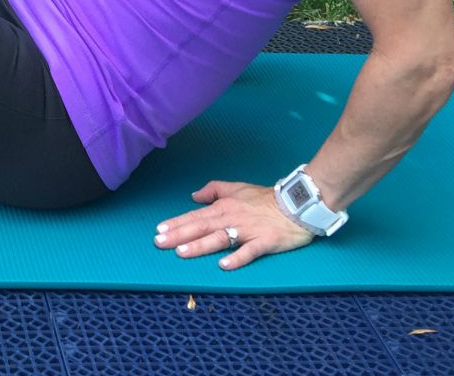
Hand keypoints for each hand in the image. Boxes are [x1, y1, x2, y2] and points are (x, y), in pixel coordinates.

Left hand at [154, 179, 316, 272]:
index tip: (159, 230)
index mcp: (224, 207)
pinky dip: (236, 258)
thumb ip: (214, 190)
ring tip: (182, 252)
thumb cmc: (264, 198)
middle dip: (179, 235)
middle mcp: (232, 218)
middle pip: (201, 227)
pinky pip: (248, 252)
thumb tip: (194, 195)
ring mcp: (247, 231)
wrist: (294, 204)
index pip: (195, 216)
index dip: (177, 223)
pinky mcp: (264, 242)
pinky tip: (223, 265)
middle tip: (159, 243)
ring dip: (200, 245)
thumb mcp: (236, 187)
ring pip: (219, 239)